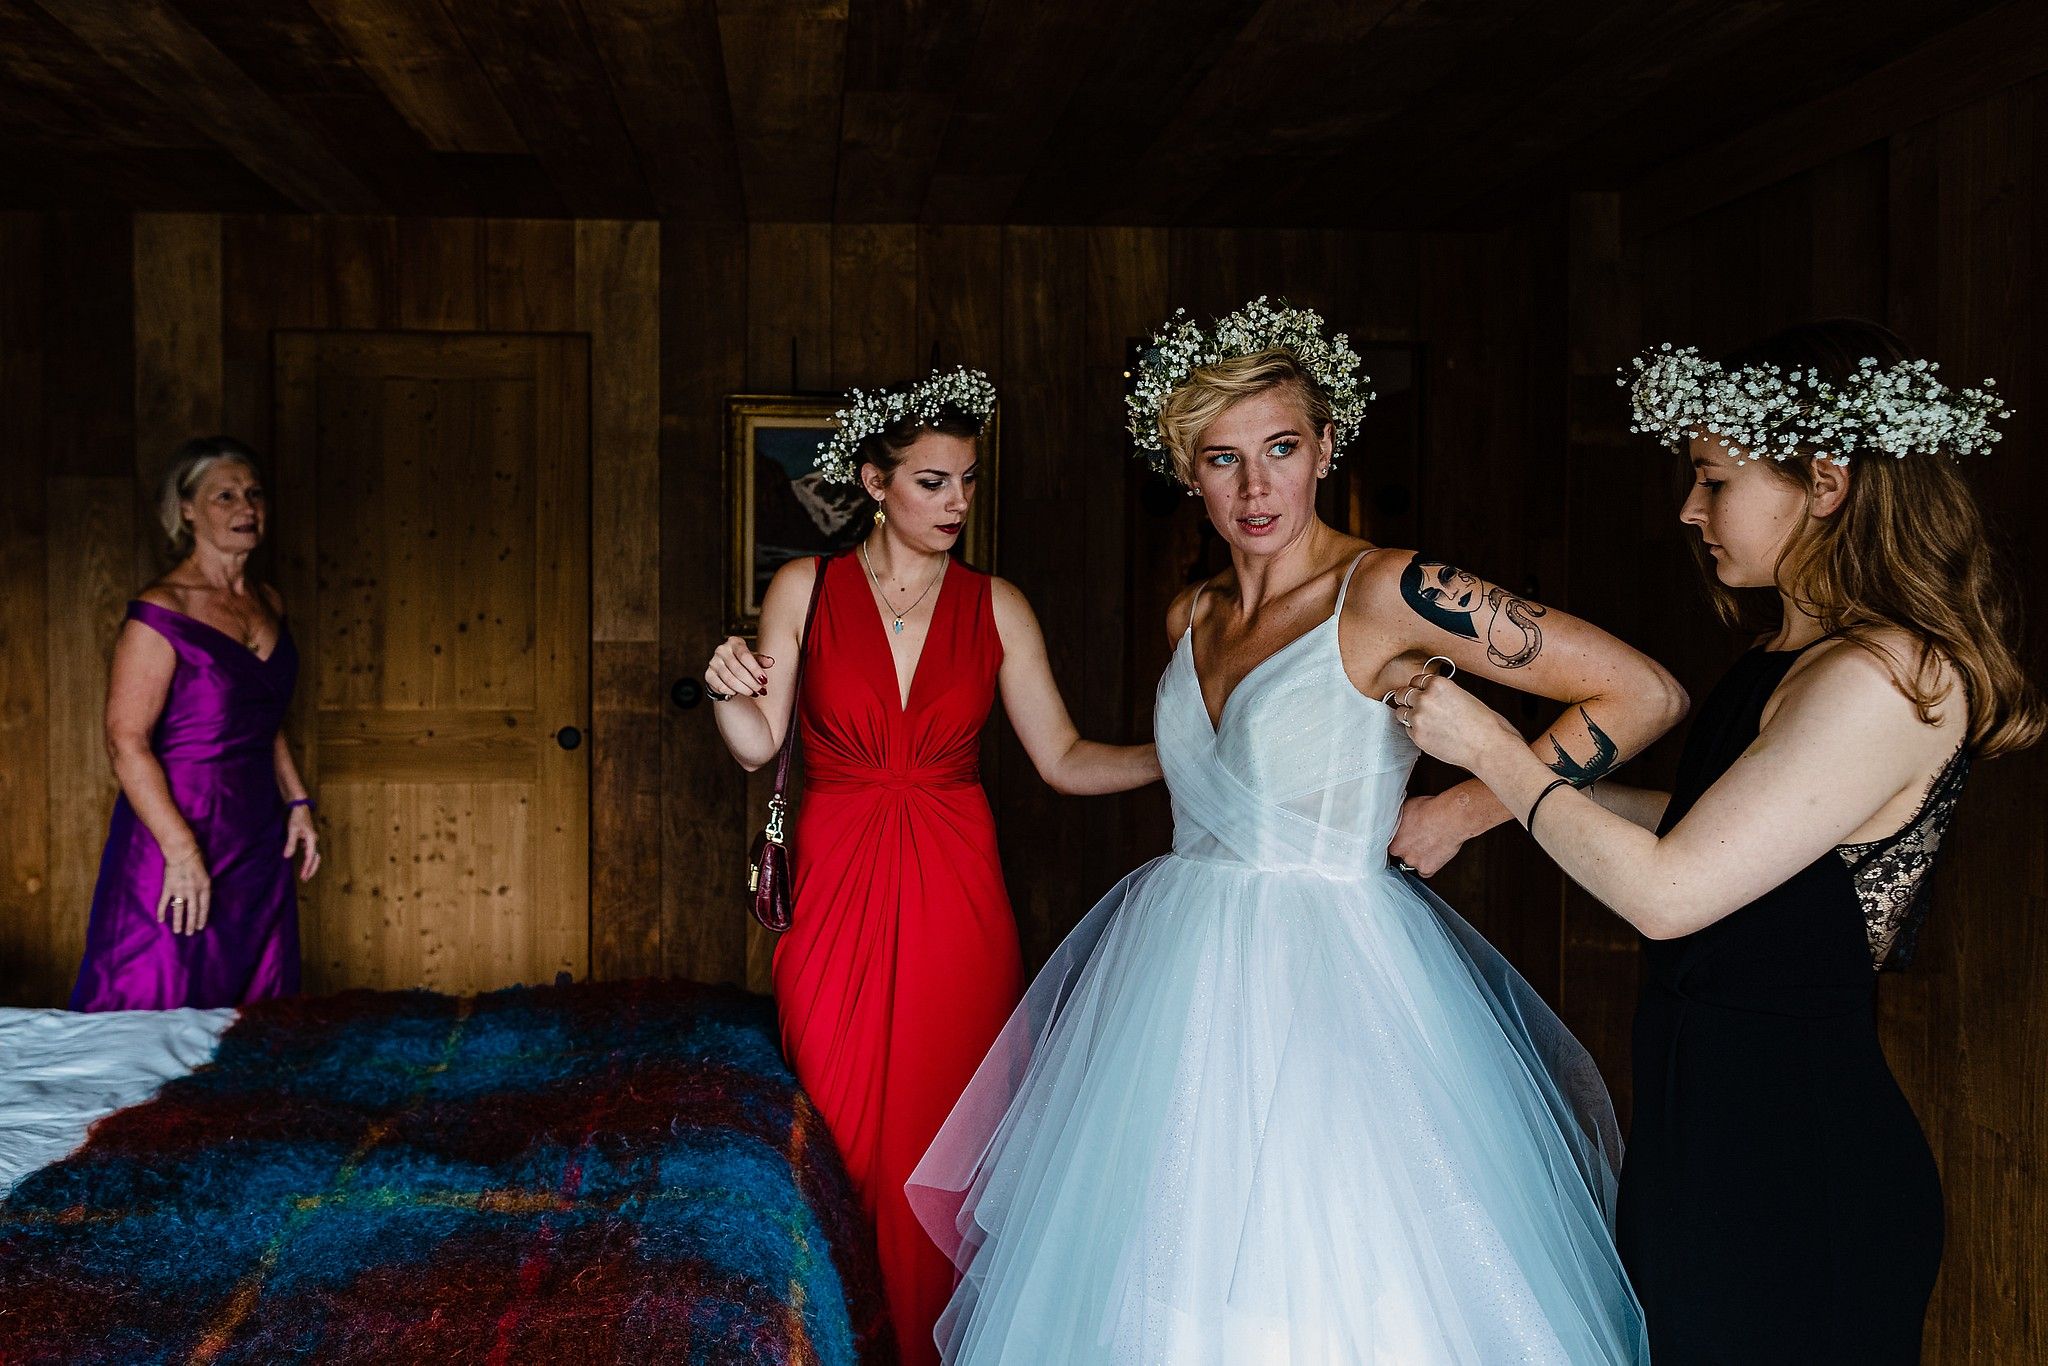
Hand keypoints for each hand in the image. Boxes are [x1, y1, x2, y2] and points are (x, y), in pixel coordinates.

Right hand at [158, 845, 210, 934]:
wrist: (181, 852)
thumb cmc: (196, 860)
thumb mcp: (206, 874)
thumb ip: (204, 887)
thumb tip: (204, 898)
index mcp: (204, 887)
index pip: (204, 907)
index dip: (202, 918)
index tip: (200, 927)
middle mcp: (193, 891)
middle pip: (193, 911)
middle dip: (191, 924)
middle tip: (189, 933)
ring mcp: (180, 890)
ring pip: (179, 910)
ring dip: (178, 921)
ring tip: (177, 931)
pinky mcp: (168, 888)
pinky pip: (164, 902)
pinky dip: (161, 911)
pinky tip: (160, 920)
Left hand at [283, 804, 320, 881]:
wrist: (300, 806)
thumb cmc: (296, 817)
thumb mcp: (292, 830)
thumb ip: (291, 844)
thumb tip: (287, 856)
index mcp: (312, 839)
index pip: (310, 857)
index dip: (307, 867)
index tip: (303, 876)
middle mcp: (314, 840)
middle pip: (316, 858)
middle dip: (311, 869)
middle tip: (305, 879)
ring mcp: (311, 839)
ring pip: (314, 855)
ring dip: (310, 865)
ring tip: (305, 874)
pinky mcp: (308, 838)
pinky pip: (310, 851)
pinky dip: (308, 859)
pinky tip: (303, 863)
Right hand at [704, 636, 772, 700]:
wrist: (727, 669)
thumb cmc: (743, 662)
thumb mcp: (754, 658)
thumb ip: (762, 660)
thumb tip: (771, 662)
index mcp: (734, 642)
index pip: (745, 656)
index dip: (756, 670)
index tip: (765, 681)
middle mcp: (721, 650)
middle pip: (738, 670)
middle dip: (751, 683)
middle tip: (761, 690)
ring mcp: (713, 662)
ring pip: (730, 680)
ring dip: (744, 689)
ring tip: (753, 693)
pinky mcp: (708, 674)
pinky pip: (721, 686)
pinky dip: (731, 691)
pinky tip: (738, 693)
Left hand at [1388, 794, 1470, 876]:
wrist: (1450, 818)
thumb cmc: (1430, 810)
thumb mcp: (1406, 807)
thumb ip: (1398, 819)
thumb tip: (1397, 819)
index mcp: (1393, 838)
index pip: (1392, 844)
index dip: (1401, 840)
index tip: (1407, 837)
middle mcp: (1401, 852)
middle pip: (1402, 854)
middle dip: (1409, 848)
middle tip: (1420, 839)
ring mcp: (1414, 862)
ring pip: (1414, 862)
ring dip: (1420, 856)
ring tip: (1430, 844)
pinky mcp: (1427, 868)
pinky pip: (1426, 872)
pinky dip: (1430, 865)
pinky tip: (1434, 855)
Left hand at [1391, 672, 1520, 773]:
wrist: (1486, 746)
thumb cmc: (1483, 723)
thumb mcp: (1462, 695)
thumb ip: (1442, 692)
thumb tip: (1429, 694)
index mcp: (1438, 684)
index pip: (1416, 680)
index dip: (1419, 688)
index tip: (1420, 693)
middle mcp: (1425, 698)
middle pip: (1403, 693)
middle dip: (1408, 699)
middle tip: (1416, 706)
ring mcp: (1418, 718)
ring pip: (1401, 712)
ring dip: (1408, 715)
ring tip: (1424, 721)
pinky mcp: (1417, 736)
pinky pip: (1407, 730)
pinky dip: (1415, 730)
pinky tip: (1430, 733)